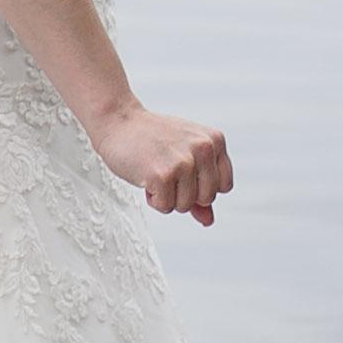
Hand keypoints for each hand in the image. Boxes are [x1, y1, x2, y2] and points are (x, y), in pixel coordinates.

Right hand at [84, 100, 231, 225]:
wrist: (118, 121)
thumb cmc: (152, 139)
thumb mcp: (184, 155)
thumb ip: (200, 186)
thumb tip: (209, 221)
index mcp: (215, 140)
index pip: (224, 186)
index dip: (201, 186)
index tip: (184, 171)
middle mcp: (203, 149)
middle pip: (206, 198)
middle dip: (185, 193)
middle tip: (167, 172)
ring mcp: (183, 162)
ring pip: (186, 206)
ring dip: (167, 197)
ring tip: (155, 173)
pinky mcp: (162, 175)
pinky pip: (165, 207)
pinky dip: (154, 200)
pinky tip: (145, 178)